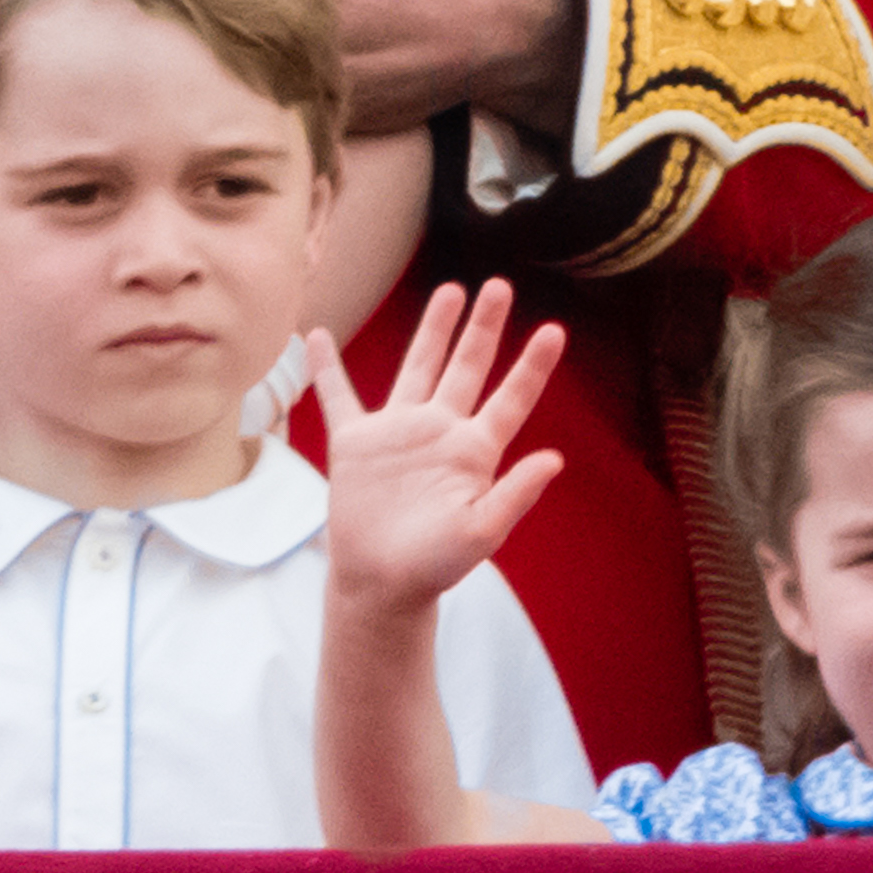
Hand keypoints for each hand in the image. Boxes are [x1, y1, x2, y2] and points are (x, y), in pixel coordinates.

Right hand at [310, 279, 565, 610]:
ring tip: (450, 290)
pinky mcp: (356, 443)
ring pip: (418, 366)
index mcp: (474, 450)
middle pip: (466, 366)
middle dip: (483, 327)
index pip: (510, 398)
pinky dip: (326, 367)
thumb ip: (515, 495)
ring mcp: (398, 431)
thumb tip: (555, 459)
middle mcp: (440, 431)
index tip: (555, 331)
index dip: (532, 366)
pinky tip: (317, 335)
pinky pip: (339, 396)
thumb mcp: (480, 532)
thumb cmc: (434, 566)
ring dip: (433, 329)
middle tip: (499, 286)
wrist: (380, 586)